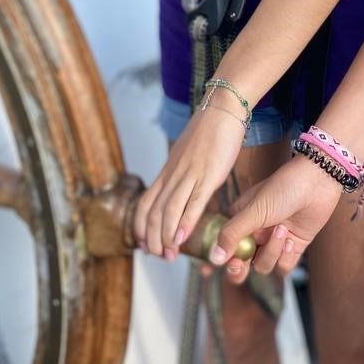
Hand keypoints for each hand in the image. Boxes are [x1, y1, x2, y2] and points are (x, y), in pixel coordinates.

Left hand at [133, 106, 244, 259]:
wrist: (222, 108)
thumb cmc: (210, 131)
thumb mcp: (190, 155)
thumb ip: (184, 173)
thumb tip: (184, 188)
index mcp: (168, 171)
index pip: (146, 203)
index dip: (142, 226)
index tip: (145, 244)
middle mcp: (173, 174)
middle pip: (154, 212)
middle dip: (153, 238)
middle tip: (159, 256)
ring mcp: (188, 174)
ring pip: (169, 210)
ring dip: (166, 236)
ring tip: (169, 254)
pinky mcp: (207, 174)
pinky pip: (192, 201)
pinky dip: (185, 222)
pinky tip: (182, 237)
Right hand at [209, 156, 343, 283]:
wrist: (318, 181)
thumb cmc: (284, 187)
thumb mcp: (254, 210)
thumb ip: (232, 234)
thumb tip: (214, 257)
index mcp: (240, 220)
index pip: (224, 245)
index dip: (220, 259)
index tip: (213, 268)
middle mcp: (255, 232)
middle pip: (241, 263)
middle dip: (239, 268)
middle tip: (239, 266)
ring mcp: (274, 241)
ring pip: (262, 266)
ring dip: (271, 252)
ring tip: (281, 230)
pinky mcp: (293, 247)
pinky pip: (283, 266)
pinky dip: (285, 257)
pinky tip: (291, 240)